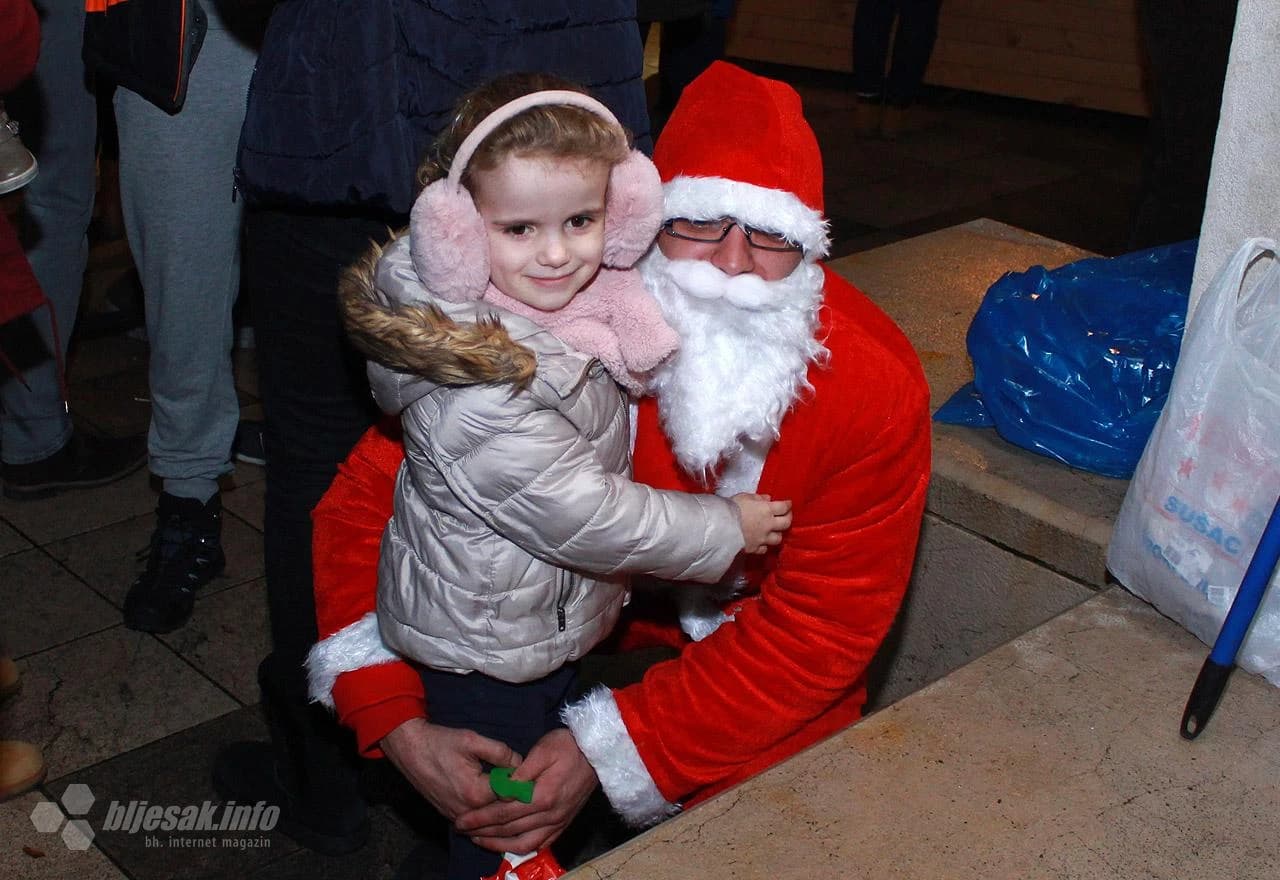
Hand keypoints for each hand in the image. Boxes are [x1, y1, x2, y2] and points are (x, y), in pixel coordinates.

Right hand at [380, 717, 520, 822]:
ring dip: (503, 808)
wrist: (410, 750)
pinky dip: (489, 814)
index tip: (532, 773)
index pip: (512, 794)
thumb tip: (521, 764)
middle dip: (516, 798)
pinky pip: (477, 822)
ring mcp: (458, 816)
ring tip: (513, 791)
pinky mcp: (451, 816)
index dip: (523, 783)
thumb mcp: (473, 740)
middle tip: (528, 783)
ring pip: (490, 819)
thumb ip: (501, 752)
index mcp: (476, 793)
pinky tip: (497, 801)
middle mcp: (468, 811)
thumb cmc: (441, 742)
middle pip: (503, 811)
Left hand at [455, 729, 598, 853]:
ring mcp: (558, 822)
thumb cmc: (568, 746)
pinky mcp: (564, 824)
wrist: (599, 753)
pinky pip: (540, 844)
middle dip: (482, 832)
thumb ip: (520, 772)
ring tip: (478, 840)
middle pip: (509, 830)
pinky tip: (507, 846)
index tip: (461, 820)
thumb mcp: (543, 750)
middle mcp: (550, 815)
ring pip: (523, 843)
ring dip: (498, 845)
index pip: (503, 813)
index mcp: (542, 796)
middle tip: (461, 830)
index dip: (480, 818)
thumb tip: (499, 789)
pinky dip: (520, 848)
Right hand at [731, 493, 792, 553]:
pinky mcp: (755, 548)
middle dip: (788, 518)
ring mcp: (763, 538)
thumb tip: (768, 499)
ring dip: (778, 534)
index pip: (784, 507)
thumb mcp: (744, 497)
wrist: (720, 526)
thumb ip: (758, 498)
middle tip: (786, 516)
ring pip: (778, 538)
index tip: (788, 504)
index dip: (788, 505)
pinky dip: (765, 545)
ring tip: (774, 531)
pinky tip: (762, 542)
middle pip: (786, 523)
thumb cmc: (731, 508)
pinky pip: (764, 548)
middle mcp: (769, 525)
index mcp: (767, 509)